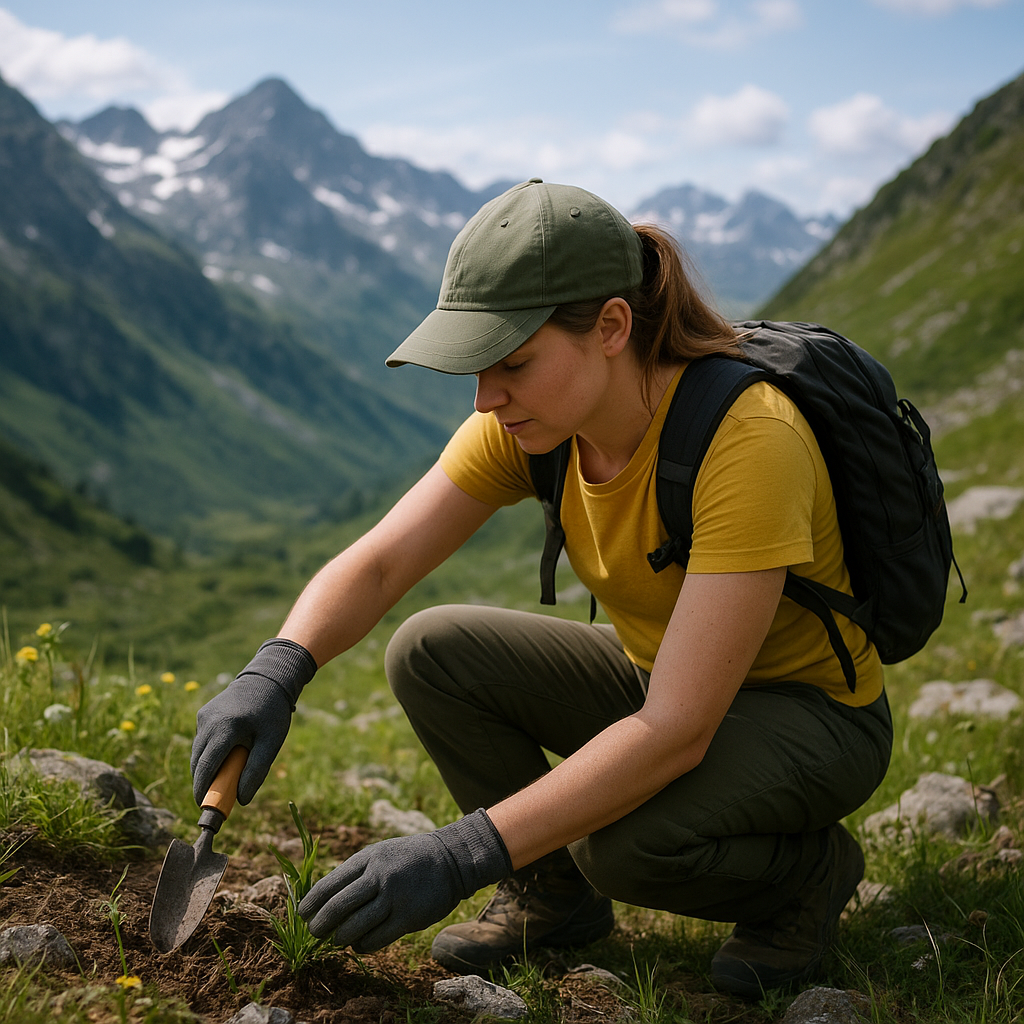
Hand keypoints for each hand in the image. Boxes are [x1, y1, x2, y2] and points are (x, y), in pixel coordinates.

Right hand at [191, 638, 316, 804]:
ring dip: (206, 768)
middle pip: (198, 763)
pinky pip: (202, 741)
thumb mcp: (271, 742)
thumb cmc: (272, 712)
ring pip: (198, 752)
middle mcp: (208, 721)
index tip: (204, 807)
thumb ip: (256, 771)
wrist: (268, 678)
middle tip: (216, 798)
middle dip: (204, 782)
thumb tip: (241, 800)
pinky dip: (209, 753)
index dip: (203, 790)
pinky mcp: (203, 713)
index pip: (206, 767)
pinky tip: (226, 755)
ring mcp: (203, 716)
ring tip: (225, 775)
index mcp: (225, 728)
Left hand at [298, 809, 510, 951]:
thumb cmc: (409, 859)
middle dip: (320, 925)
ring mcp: (394, 897)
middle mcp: (379, 876)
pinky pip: (375, 939)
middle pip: (337, 907)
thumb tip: (325, 899)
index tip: (302, 914)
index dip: (311, 902)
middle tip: (314, 933)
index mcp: (368, 858)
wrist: (451, 859)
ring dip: (340, 938)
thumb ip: (357, 873)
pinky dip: (363, 945)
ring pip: (354, 927)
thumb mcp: (381, 853)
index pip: (329, 884)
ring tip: (338, 940)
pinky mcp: (408, 917)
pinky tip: (361, 944)